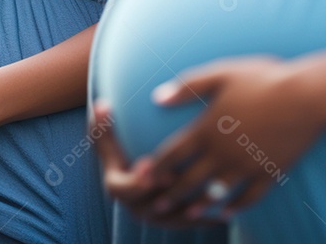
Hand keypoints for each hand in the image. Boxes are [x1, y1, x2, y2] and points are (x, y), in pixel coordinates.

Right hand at [91, 103, 222, 227]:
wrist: (137, 167)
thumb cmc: (122, 144)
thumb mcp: (110, 134)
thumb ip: (106, 122)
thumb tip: (102, 104)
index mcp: (117, 186)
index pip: (121, 189)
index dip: (135, 180)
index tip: (148, 163)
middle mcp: (134, 206)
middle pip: (149, 207)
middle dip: (166, 194)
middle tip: (182, 177)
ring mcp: (154, 216)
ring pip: (172, 218)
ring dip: (189, 208)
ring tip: (209, 194)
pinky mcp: (173, 220)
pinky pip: (190, 222)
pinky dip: (205, 218)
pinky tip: (224, 210)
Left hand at [142, 56, 325, 218]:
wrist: (305, 96)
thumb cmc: (262, 79)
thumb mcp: (221, 75)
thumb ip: (188, 87)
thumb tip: (157, 97)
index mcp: (207, 129)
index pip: (173, 154)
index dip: (156, 167)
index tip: (143, 177)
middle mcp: (223, 152)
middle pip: (190, 179)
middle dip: (171, 193)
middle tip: (156, 206)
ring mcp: (246, 166)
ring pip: (217, 192)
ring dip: (199, 204)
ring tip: (188, 213)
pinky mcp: (269, 173)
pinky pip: (249, 197)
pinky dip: (236, 207)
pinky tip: (227, 212)